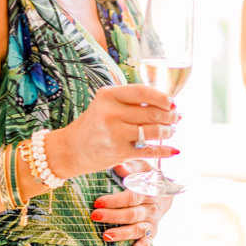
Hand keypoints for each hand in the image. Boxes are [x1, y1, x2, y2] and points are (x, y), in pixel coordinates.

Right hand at [51, 84, 179, 176]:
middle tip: (176, 118)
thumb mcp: (105, 106)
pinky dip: (164, 151)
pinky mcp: (120, 153)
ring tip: (170, 131)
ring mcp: (115, 134)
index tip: (171, 103)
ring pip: (155, 131)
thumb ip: (130, 102)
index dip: (163, 98)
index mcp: (107, 96)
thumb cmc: (92, 126)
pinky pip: (150, 151)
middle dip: (171, 116)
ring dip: (169, 132)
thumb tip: (168, 105)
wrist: (69, 150)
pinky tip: (172, 150)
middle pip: (153, 113)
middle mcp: (110, 113)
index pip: (143, 92)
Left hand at [91, 160, 175, 245]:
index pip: (131, 197)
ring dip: (122, 234)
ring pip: (138, 229)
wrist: (165, 190)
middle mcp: (152, 208)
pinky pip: (146, 243)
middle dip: (113, 216)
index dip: (115, 200)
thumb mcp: (140, 167)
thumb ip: (130, 166)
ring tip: (106, 236)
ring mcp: (152, 222)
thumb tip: (118, 164)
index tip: (97, 202)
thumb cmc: (145, 176)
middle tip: (94, 216)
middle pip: (132, 214)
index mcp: (149, 191)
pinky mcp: (152, 232)